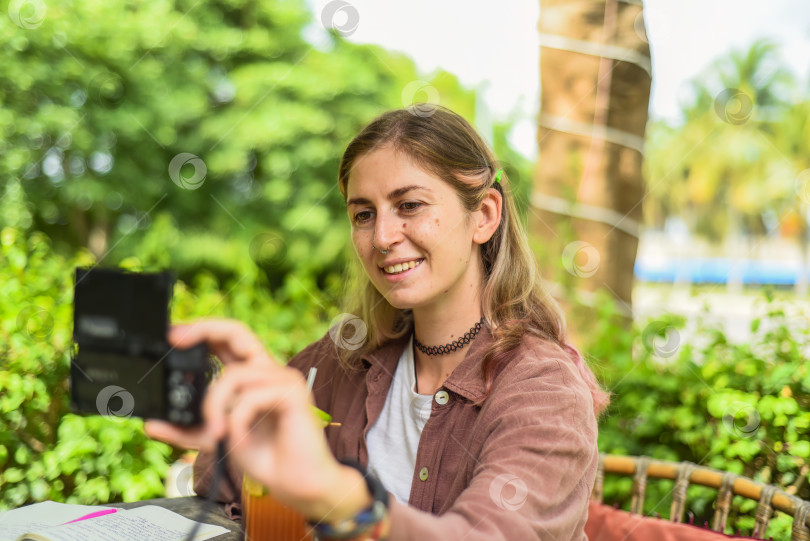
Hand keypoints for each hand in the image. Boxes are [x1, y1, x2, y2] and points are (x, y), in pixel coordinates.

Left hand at [144, 319, 370, 520]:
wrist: (296, 483)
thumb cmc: (265, 456)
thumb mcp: (216, 439)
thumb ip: (186, 429)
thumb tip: (151, 423)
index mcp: (252, 376)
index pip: (229, 340)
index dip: (202, 330)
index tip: (172, 335)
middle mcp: (268, 372)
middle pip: (238, 332)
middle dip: (204, 330)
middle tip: (176, 340)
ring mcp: (283, 380)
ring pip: (234, 373)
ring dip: (214, 405)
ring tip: (214, 434)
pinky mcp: (293, 394)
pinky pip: (250, 398)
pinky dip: (236, 422)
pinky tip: (238, 441)